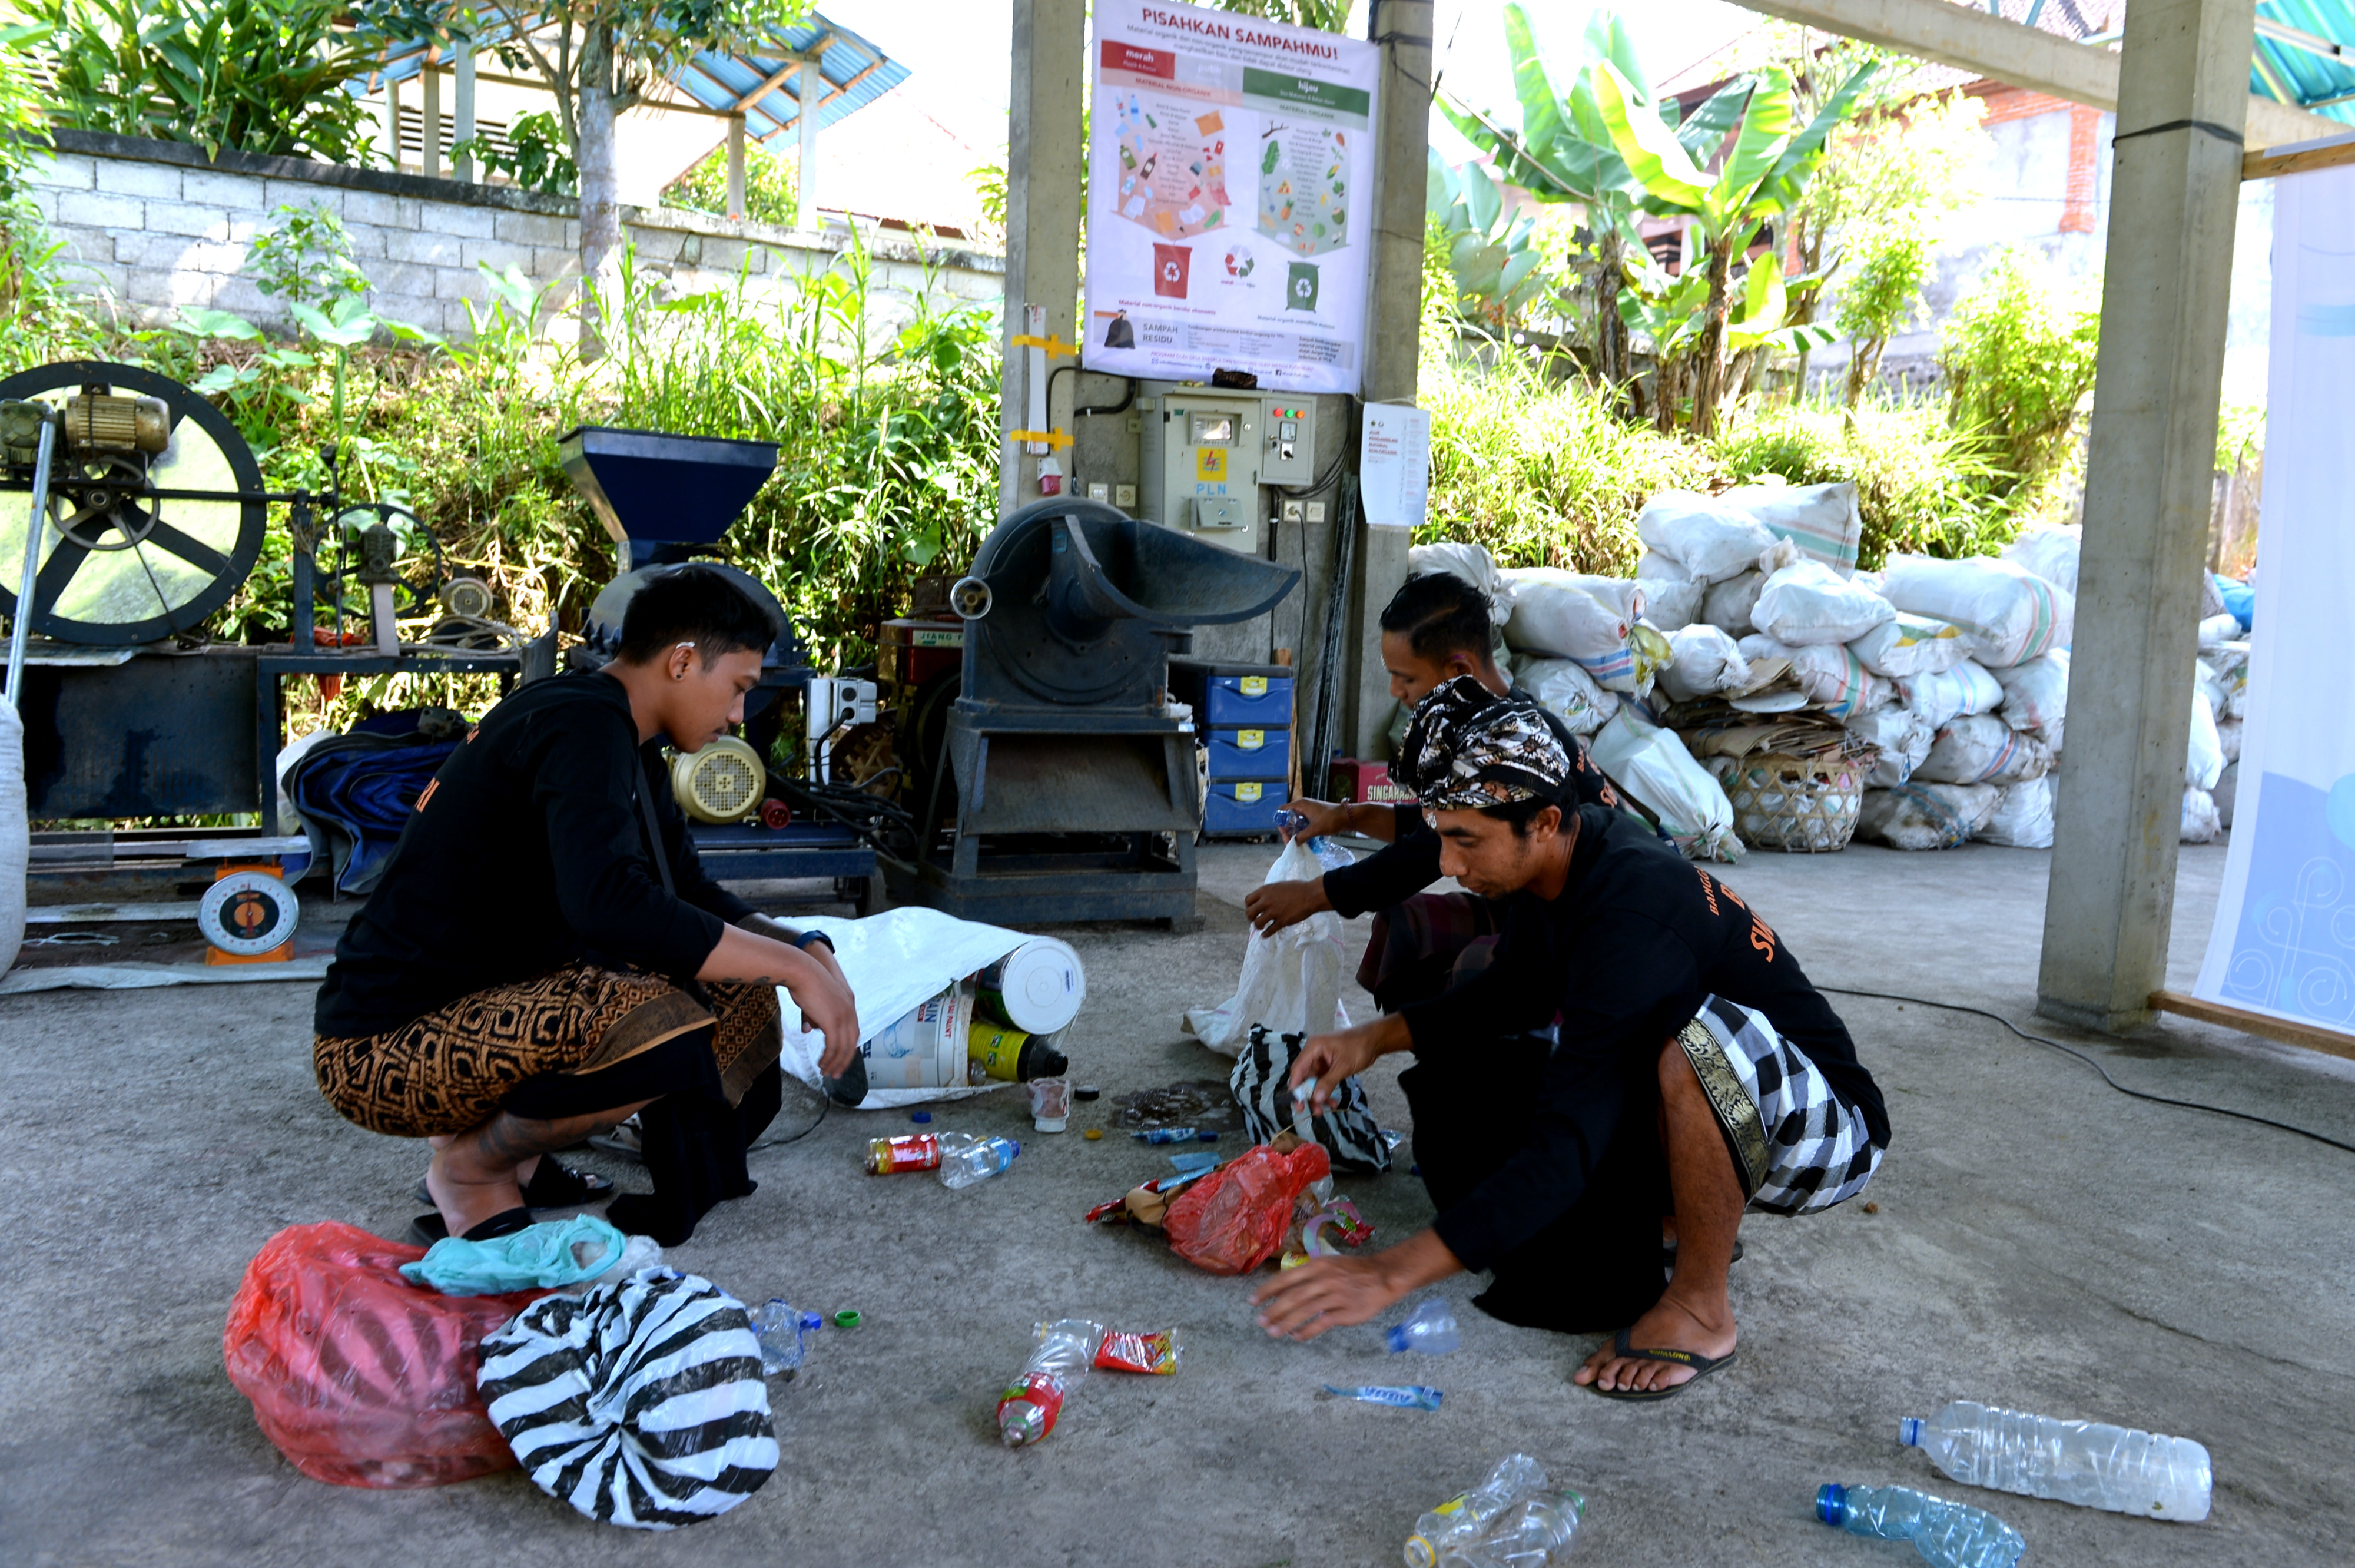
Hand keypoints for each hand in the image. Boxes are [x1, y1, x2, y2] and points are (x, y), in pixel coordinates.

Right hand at [787, 962, 859, 1077]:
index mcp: (849, 1004)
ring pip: (843, 1048)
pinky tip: (822, 1064)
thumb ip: (814, 1017)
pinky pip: (834, 1047)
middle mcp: (850, 1011)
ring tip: (826, 1072)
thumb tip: (808, 1030)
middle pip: (852, 1043)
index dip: (848, 1048)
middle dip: (844, 1061)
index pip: (853, 1032)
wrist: (801, 971)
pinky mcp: (833, 1021)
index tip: (841, 1060)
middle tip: (836, 1073)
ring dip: (835, 1063)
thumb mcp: (813, 1002)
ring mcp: (843, 1016)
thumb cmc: (803, 982)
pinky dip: (829, 1058)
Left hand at [1244, 876, 1331, 935]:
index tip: (1253, 910)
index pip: (1248, 900)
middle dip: (1251, 918)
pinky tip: (1265, 935)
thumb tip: (1263, 900)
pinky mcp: (1282, 921)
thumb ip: (1269, 893)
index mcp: (1265, 891)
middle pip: (1249, 913)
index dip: (1249, 906)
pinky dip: (1266, 934)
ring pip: (1258, 923)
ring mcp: (1274, 912)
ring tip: (1261, 927)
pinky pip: (1270, 930)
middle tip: (1255, 919)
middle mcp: (1267, 901)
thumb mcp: (1278, 886)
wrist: (1310, 895)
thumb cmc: (1297, 889)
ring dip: (1258, 926)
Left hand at [1249, 1253, 1406, 1339]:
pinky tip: (1296, 1337)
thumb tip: (1282, 1291)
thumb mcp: (1328, 1264)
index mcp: (1317, 1265)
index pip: (1286, 1278)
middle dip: (1274, 1310)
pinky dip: (1307, 1331)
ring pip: (1305, 1311)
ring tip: (1273, 1332)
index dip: (1267, 1290)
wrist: (1382, 1276)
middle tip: (1260, 1321)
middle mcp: (1324, 1279)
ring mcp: (1335, 1296)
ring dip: (1286, 1323)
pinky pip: (1322, 1323)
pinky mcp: (1345, 1311)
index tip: (1252, 1301)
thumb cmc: (1351, 1271)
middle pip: (1293, 1296)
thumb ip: (1307, 1276)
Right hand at [1279, 798, 1351, 840]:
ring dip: (1295, 831)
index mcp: (1301, 805)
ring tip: (1296, 841)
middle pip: (1288, 817)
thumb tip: (1292, 843)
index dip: (1281, 821)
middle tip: (1290, 840)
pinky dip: (1302, 830)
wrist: (1347, 817)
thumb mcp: (1315, 829)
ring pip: (1296, 821)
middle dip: (1288, 829)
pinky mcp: (1314, 816)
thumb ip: (1302, 836)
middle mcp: (1303, 806)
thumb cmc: (1331, 819)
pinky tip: (1304, 838)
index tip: (1284, 833)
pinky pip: (1304, 823)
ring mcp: (1309, 811)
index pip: (1283, 810)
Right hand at [1288, 1015, 1406, 1113]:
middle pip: (1303, 1077)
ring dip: (1317, 1096)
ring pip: (1313, 1082)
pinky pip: (1323, 1082)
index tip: (1296, 1103)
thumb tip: (1316, 1099)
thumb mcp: (1343, 1066)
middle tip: (1306, 1110)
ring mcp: (1320, 1061)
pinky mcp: (1328, 1067)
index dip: (1295, 1086)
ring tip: (1322, 1111)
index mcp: (1313, 1048)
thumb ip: (1328, 1082)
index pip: (1297, 1069)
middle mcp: (1313, 1054)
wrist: (1374, 1041)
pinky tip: (1333, 1102)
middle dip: (1306, 1095)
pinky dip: (1326, 1092)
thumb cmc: (1358, 1047)